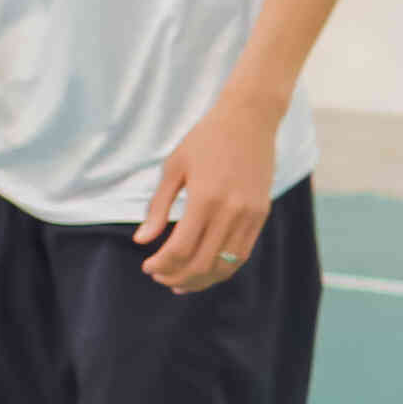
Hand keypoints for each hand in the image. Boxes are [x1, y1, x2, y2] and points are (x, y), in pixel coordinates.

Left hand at [141, 97, 276, 295]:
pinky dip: (223, 269)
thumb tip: (141, 241)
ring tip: (181, 284)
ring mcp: (249, 215)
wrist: (250, 119)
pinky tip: (206, 270)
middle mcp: (230, 211)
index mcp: (204, 198)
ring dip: (201, 280)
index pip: (180, 249)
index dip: (160, 265)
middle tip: (160, 278)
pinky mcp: (261, 215)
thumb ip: (158, 207)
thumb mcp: (173, 168)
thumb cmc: (205, 139)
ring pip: (225, 265)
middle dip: (177, 277)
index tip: (147, 267)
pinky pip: (242, 254)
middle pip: (202, 263)